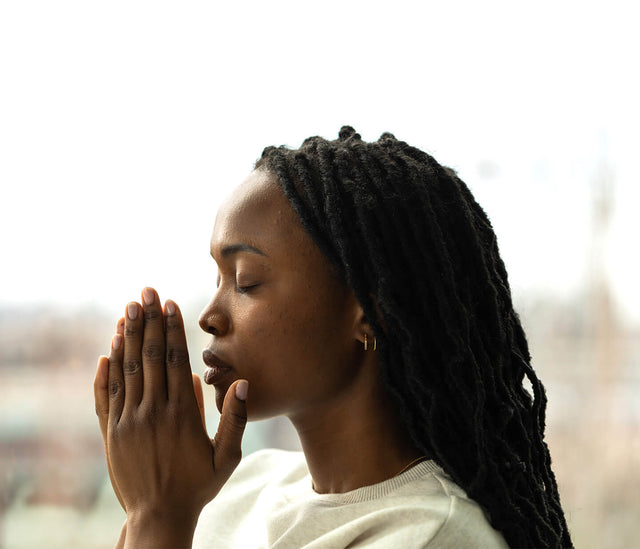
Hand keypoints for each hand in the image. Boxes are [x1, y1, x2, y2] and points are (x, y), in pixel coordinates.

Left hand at [94, 287, 247, 547]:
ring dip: (127, 337)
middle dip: (148, 321)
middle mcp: (153, 411)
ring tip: (128, 309)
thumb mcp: (227, 457)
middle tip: (146, 292)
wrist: (158, 516)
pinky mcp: (111, 433)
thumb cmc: (198, 486)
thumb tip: (243, 382)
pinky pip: (106, 396)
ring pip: (127, 370)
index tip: (169, 303)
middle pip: (148, 356)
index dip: (171, 329)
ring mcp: (128, 421)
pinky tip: (108, 349)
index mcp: (182, 413)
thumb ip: (235, 419)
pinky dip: (106, 371)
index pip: (174, 359)